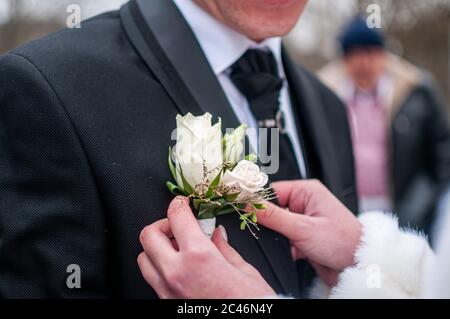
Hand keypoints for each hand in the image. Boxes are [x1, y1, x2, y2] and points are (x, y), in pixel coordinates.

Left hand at [137, 196, 274, 298]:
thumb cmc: (251, 304)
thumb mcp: (244, 271)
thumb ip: (225, 248)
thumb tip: (216, 234)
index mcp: (199, 256)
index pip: (176, 217)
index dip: (178, 204)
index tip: (182, 203)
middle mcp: (177, 272)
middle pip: (149, 235)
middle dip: (162, 224)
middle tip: (178, 226)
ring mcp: (168, 290)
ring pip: (143, 258)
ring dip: (156, 247)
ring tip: (176, 247)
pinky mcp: (167, 303)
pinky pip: (152, 279)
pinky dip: (159, 267)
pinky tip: (179, 267)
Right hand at [257, 180, 361, 285]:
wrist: (358, 267)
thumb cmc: (343, 242)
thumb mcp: (303, 228)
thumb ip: (273, 216)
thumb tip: (249, 205)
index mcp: (307, 191)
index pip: (272, 190)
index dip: (258, 201)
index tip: (244, 210)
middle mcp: (305, 202)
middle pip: (273, 207)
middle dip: (268, 222)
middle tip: (265, 230)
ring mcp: (304, 219)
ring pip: (277, 224)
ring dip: (277, 235)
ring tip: (286, 241)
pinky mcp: (304, 235)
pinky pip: (284, 236)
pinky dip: (284, 245)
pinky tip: (292, 251)